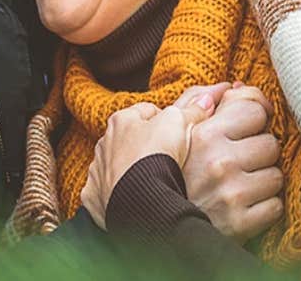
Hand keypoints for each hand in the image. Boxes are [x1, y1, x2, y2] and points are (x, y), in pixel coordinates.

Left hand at [80, 93, 217, 228]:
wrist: (139, 201)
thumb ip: (191, 110)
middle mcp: (104, 142)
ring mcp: (98, 170)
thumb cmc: (156, 156)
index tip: (179, 131)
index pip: (147, 111)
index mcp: (121, 120)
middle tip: (169, 156)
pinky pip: (107, 190)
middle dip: (147, 144)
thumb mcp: (179, 124)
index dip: (167, 119)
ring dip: (131, 168)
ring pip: (117, 164)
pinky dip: (119, 192)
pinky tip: (134, 196)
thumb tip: (206, 100)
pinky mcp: (95, 195)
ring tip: (153, 179)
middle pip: (130, 138)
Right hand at [180, 83, 283, 240]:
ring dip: (262, 181)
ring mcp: (231, 193)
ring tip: (239, 184)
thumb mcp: (171, 131)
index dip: (254, 117)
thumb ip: (198, 101)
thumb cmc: (167, 173)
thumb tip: (233, 85)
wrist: (153, 224)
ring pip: (276, 175)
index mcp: (203, 133)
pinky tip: (243, 206)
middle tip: (238, 162)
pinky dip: (263, 208)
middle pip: (271, 143)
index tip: (250, 126)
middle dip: (258, 152)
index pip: (254, 109)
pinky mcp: (240, 223)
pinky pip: (275, 207)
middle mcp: (219, 161)